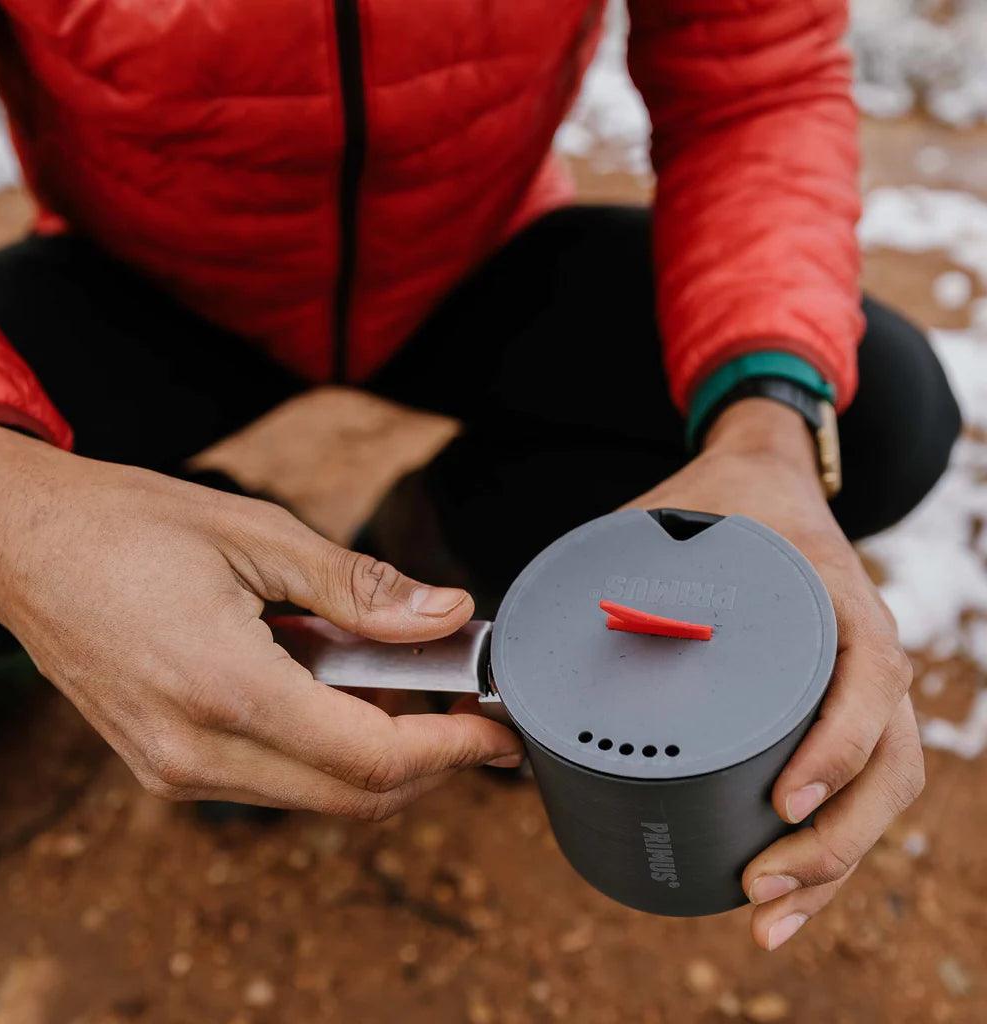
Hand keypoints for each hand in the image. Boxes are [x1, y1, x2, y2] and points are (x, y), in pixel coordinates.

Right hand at [0, 424, 521, 817]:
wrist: (17, 543)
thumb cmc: (126, 524)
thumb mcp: (258, 535)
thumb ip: (360, 588)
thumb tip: (447, 613)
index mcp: (225, 691)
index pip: (372, 758)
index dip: (452, 749)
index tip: (497, 729)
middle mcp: (196, 753)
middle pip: (354, 796)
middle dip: (429, 761)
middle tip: (469, 709)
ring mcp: (174, 770)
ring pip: (317, 795)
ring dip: (377, 752)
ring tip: (401, 680)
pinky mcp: (164, 765)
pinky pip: (272, 779)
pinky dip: (325, 746)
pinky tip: (334, 685)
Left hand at [625, 399, 923, 950]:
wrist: (765, 475)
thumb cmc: (715, 501)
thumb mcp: (660, 520)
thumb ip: (600, 571)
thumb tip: (510, 649)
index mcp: (832, 593)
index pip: (870, 677)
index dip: (840, 745)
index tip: (786, 800)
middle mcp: (862, 643)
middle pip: (890, 760)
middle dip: (834, 841)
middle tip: (758, 888)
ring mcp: (857, 679)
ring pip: (882, 786)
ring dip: (835, 863)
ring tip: (767, 915)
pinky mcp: (837, 704)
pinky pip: (859, 780)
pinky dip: (832, 841)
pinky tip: (786, 886)